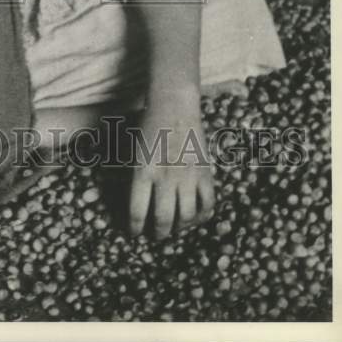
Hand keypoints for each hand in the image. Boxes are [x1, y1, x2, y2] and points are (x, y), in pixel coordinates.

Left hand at [128, 96, 214, 239]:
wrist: (174, 105)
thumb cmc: (149, 126)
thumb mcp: (134, 151)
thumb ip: (136, 177)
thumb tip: (138, 205)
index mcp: (143, 171)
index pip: (137, 211)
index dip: (135, 227)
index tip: (135, 233)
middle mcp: (165, 177)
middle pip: (162, 219)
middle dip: (157, 233)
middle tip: (155, 235)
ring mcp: (187, 177)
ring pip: (185, 217)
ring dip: (178, 227)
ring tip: (173, 228)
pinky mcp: (205, 174)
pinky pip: (207, 205)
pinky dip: (201, 217)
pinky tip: (194, 217)